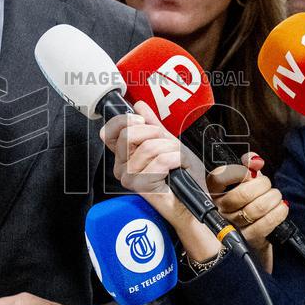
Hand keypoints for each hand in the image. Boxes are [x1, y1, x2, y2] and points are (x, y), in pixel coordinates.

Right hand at [100, 101, 216, 258]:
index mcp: (125, 155)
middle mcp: (122, 166)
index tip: (141, 121)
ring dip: (171, 149)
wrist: (194, 200)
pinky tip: (176, 169)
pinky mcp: (139, 185)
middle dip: (155, 133)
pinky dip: (174, 159)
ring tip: (176, 161)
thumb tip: (139, 105)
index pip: (109, 131)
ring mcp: (128, 177)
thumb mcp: (170, 143)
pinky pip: (159, 161)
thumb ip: (153, 125)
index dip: (124, 120)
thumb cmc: (184, 176)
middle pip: (128, 134)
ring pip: (149, 147)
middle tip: (167, 145)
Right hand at [208, 152, 287, 264]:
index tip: (251, 172)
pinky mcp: (248, 238)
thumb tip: (255, 161)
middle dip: (262, 186)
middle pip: (240, 195)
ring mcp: (234, 225)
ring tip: (276, 197)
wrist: (257, 226)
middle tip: (268, 185)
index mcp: (217, 190)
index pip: (219, 178)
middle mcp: (221, 209)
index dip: (238, 173)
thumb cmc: (251, 198)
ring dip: (272, 199)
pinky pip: (264, 225)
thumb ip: (250, 165)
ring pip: (254, 210)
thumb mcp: (249, 178)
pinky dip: (277, 213)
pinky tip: (281, 208)